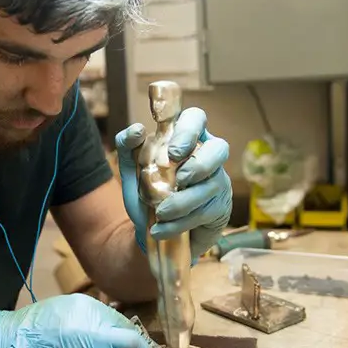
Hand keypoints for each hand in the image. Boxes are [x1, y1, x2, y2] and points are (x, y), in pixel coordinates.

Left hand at [115, 107, 232, 253]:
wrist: (148, 229)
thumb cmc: (145, 190)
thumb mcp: (131, 168)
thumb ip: (127, 145)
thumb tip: (137, 129)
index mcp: (186, 138)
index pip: (196, 119)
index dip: (189, 130)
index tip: (173, 152)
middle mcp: (207, 156)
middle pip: (220, 148)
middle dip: (200, 165)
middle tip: (179, 179)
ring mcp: (218, 182)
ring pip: (210, 186)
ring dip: (183, 202)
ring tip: (160, 213)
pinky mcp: (220, 208)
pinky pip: (204, 213)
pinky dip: (179, 223)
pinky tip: (160, 229)